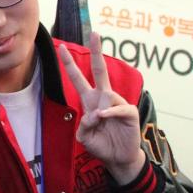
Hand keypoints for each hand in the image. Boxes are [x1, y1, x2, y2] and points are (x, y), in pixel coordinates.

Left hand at [58, 32, 145, 184]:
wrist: (117, 158)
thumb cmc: (101, 145)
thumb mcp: (84, 137)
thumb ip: (83, 126)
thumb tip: (94, 114)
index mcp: (90, 101)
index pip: (78, 78)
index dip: (70, 64)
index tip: (62, 48)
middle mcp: (103, 98)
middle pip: (99, 70)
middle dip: (97, 51)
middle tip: (95, 33)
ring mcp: (117, 103)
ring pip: (106, 96)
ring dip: (98, 111)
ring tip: (97, 124)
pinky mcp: (129, 112)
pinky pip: (119, 107)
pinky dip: (110, 112)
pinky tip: (104, 116)